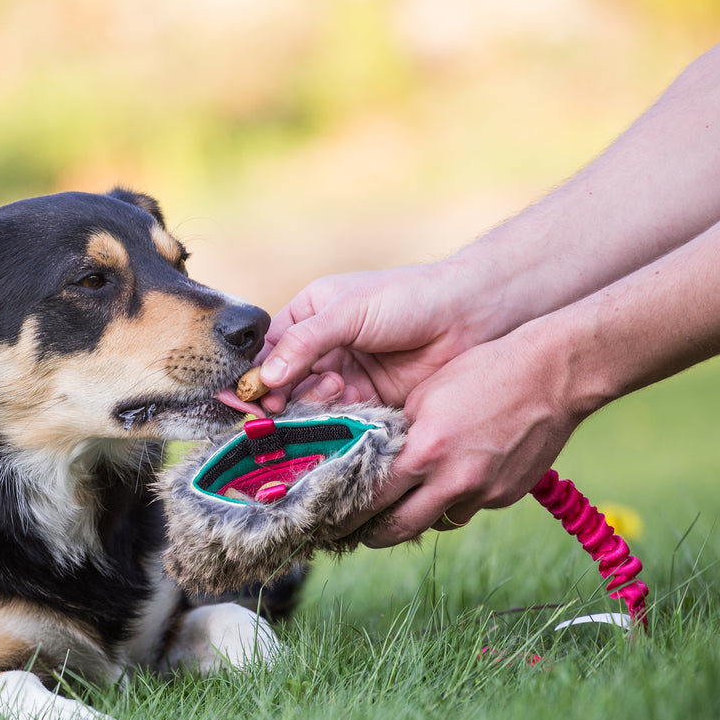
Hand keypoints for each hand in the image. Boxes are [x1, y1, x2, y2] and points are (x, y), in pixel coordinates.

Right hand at [255, 260, 490, 414]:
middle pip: (283, 385)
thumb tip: (264, 378)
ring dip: (313, 405)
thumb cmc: (407, 299)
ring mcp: (344, 377)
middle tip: (281, 407)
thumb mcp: (348, 312)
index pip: (267, 352)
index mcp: (308, 317)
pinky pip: (339, 420)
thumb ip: (304, 342)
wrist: (468, 317)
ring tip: (337, 388)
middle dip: (281, 397)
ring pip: (309, 406)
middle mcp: (321, 350)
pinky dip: (336, 420)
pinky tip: (349, 407)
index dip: (255, 376)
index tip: (251, 397)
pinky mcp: (368, 402)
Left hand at [341, 325, 586, 545]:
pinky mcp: (506, 496)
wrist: (553, 375)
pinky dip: (454, 500)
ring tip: (403, 507)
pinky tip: (453, 479)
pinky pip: (469, 508)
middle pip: (399, 529)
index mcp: (424, 452)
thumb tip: (376, 463)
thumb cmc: (484, 372)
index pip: (371, 500)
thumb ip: (398, 435)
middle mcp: (453, 481)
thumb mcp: (424, 395)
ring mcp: (483, 493)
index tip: (331, 522)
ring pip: (436, 522)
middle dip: (373, 535)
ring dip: (418, 517)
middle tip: (357, 535)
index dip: (346, 515)